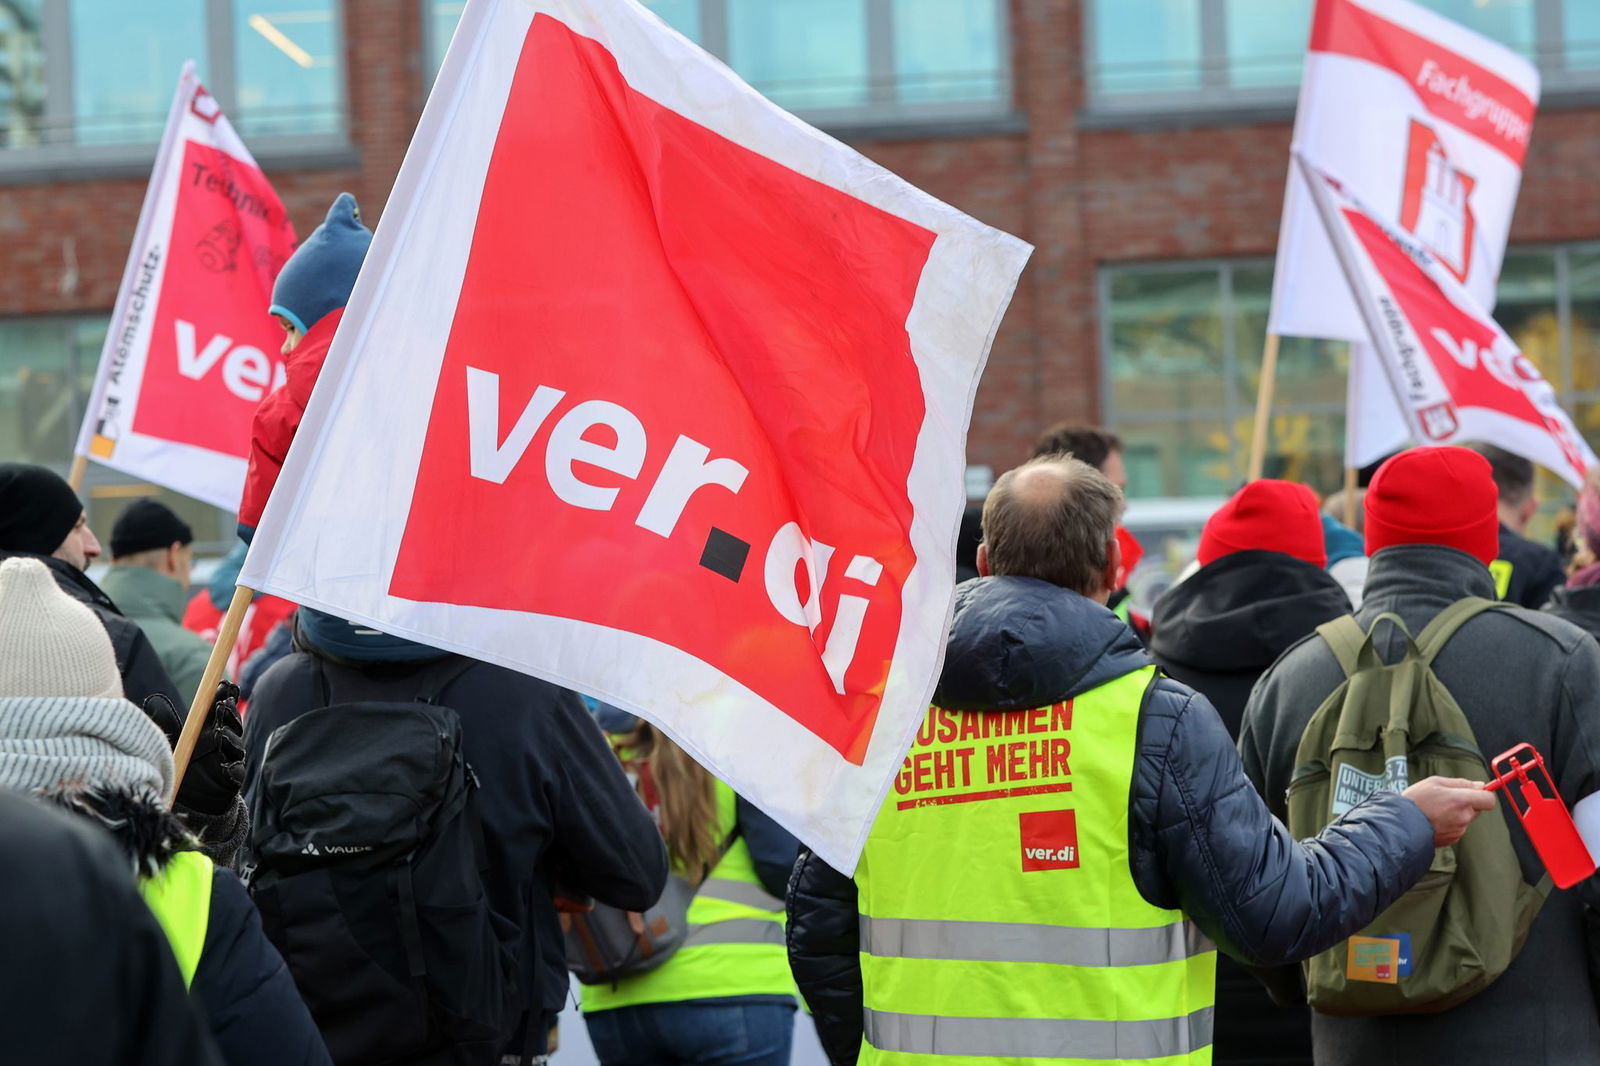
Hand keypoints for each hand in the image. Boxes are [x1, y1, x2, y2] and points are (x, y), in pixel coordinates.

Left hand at [144, 682, 244, 814]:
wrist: (191, 802)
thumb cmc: (182, 766)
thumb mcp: (172, 741)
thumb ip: (166, 721)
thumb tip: (153, 699)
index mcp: (211, 730)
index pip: (221, 709)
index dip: (224, 696)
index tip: (222, 685)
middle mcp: (224, 742)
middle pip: (232, 724)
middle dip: (229, 714)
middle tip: (223, 704)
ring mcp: (231, 760)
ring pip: (235, 747)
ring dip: (230, 739)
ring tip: (221, 734)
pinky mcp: (232, 781)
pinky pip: (236, 773)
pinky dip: (233, 769)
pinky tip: (229, 766)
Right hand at [1401, 776, 1497, 846]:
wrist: (1400, 825)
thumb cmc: (1415, 801)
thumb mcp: (1434, 782)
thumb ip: (1460, 783)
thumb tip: (1480, 785)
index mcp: (1461, 800)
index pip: (1489, 799)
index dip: (1484, 794)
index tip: (1476, 791)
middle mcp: (1464, 816)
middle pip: (1477, 808)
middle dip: (1467, 803)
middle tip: (1446, 799)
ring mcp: (1459, 830)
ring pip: (1466, 818)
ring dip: (1457, 813)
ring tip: (1436, 810)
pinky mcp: (1453, 839)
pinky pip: (1458, 828)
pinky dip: (1450, 824)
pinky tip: (1435, 820)